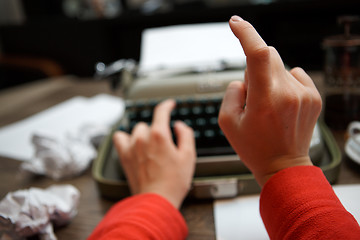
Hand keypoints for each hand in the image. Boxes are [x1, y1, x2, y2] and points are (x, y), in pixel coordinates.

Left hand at [113, 99, 195, 208]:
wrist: (156, 200)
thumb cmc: (173, 182)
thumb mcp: (189, 156)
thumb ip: (186, 135)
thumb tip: (179, 126)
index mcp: (160, 135)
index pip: (161, 111)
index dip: (167, 105)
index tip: (170, 105)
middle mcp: (143, 138)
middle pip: (150, 124)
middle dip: (159, 131)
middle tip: (166, 145)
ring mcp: (131, 147)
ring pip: (137, 130)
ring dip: (144, 135)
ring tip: (151, 148)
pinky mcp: (124, 156)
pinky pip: (119, 138)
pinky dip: (125, 138)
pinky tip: (132, 144)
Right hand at [218, 16, 321, 186]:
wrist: (284, 165)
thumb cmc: (254, 147)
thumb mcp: (227, 122)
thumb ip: (231, 91)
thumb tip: (245, 78)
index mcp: (265, 100)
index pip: (258, 54)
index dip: (246, 33)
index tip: (236, 23)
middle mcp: (288, 93)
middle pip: (268, 56)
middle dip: (254, 68)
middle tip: (252, 94)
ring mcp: (304, 94)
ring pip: (279, 66)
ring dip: (268, 78)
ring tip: (268, 105)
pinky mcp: (314, 97)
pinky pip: (295, 74)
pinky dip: (283, 82)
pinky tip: (281, 103)